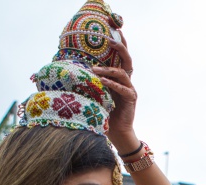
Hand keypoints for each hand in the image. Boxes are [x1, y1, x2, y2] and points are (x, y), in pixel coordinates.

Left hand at [97, 39, 138, 154]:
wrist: (117, 133)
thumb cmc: (104, 113)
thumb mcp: (95, 94)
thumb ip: (91, 82)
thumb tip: (74, 71)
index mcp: (118, 78)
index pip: (119, 57)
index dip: (118, 43)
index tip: (112, 30)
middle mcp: (126, 81)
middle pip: (126, 59)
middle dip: (120, 48)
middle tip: (110, 40)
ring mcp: (129, 89)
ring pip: (123, 73)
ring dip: (108, 70)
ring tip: (96, 70)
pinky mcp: (131, 99)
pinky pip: (124, 89)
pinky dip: (113, 84)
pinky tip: (103, 82)